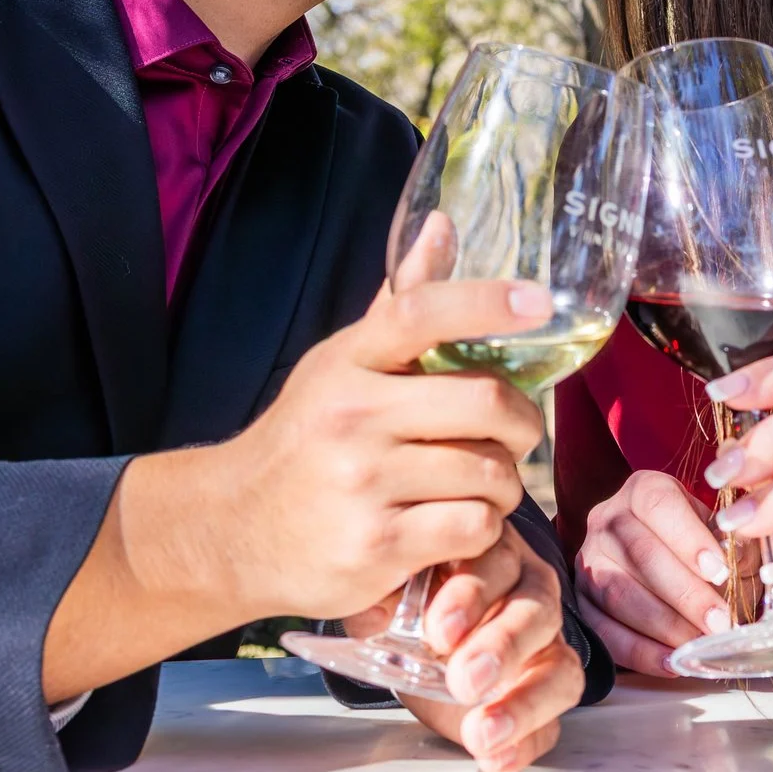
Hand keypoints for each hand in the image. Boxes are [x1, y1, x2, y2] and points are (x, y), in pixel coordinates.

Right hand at [189, 262, 548, 623]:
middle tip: (516, 436)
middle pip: (484, 401)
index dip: (487, 301)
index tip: (539, 302)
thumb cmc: (305, 439)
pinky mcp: (376, 547)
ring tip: (482, 486)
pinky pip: (472, 527)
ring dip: (505, 484)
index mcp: (348, 363)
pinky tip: (460, 524)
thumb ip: (398, 306)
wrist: (232, 530)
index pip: (420, 312)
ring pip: (489, 472)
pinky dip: (483, 528)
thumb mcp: (340, 365)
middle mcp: (353, 417)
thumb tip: (441, 225)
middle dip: (522, 423)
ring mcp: (363, 484)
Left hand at [342, 524, 584, 771]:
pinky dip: (525, 743)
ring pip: (560, 669)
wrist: (412, 641)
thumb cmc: (405, 601)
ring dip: (523, 703)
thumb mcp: (385, 587)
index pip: (496, 562)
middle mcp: (529, 594)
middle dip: (502, 647)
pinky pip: (552, 724)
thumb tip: (374, 598)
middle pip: (537, 612)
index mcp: (491, 553)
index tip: (438, 632)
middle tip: (464, 682)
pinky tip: (493, 756)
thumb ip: (384, 587)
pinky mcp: (543, 698)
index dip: (472, 596)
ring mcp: (545, 648)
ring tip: (480, 733)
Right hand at [572, 470, 733, 674]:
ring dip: (665, 626)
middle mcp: (607, 518)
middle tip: (720, 623)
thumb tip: (740, 564)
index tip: (720, 571)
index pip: (659, 505)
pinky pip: (603, 631)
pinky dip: (640, 652)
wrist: (661, 563)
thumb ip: (735, 546)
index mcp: (643, 491)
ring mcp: (588, 560)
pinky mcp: (581, 601)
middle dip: (686, 594)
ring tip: (700, 645)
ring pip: (619, 593)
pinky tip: (672, 663)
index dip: (689, 539)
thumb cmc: (700, 547)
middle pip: (640, 553)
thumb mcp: (720, 533)